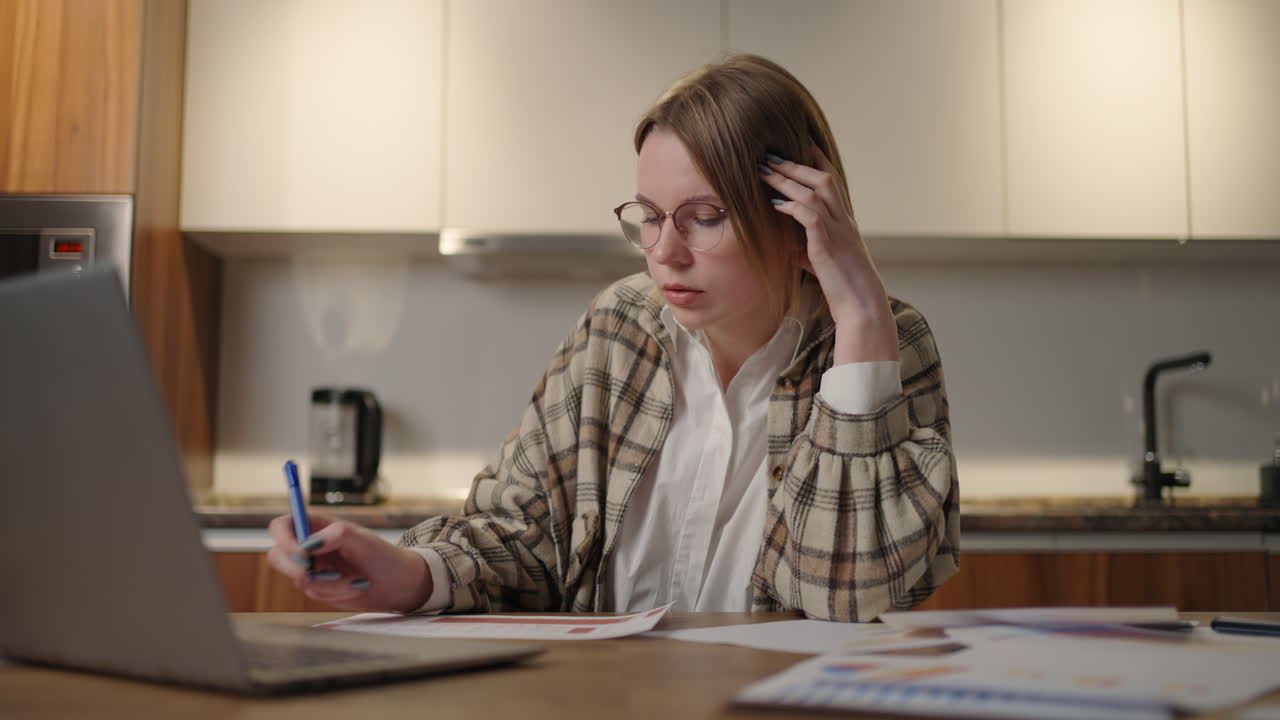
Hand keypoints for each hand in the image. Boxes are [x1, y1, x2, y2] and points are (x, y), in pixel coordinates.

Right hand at [266, 513, 432, 612]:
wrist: (397, 583)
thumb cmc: (381, 554)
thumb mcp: (361, 538)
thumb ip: (334, 535)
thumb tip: (308, 545)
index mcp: (316, 525)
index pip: (281, 526)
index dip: (283, 539)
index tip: (301, 554)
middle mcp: (309, 546)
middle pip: (278, 556)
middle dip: (296, 569)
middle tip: (313, 575)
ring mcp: (311, 568)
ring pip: (299, 579)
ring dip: (328, 583)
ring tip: (355, 580)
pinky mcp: (318, 588)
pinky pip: (313, 594)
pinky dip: (334, 593)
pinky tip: (354, 587)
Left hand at [760, 146, 897, 362]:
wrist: (863, 307)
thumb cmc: (844, 288)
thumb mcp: (824, 264)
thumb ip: (808, 249)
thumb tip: (789, 247)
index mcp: (846, 222)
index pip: (833, 181)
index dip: (817, 161)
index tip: (799, 145)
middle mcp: (845, 221)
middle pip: (823, 178)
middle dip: (796, 164)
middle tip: (771, 155)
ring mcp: (839, 231)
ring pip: (815, 192)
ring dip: (788, 179)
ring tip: (765, 170)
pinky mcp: (828, 245)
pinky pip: (810, 217)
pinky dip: (792, 206)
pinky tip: (775, 204)